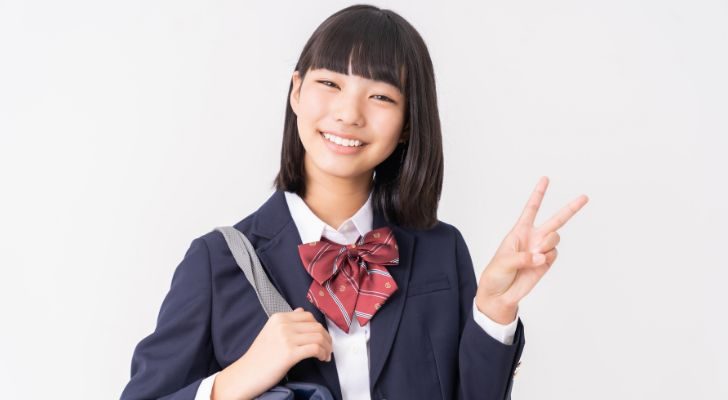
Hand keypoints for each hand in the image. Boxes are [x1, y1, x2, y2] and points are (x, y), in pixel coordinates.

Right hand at [211, 308, 332, 399]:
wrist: (246, 373)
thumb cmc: (259, 356)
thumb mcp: (270, 331)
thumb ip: (287, 321)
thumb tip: (301, 311)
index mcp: (279, 318)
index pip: (308, 317)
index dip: (319, 328)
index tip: (322, 338)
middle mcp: (283, 325)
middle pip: (316, 326)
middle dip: (326, 338)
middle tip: (327, 348)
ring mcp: (286, 338)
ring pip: (319, 337)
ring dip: (326, 347)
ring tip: (325, 355)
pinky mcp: (290, 353)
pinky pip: (315, 348)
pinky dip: (323, 353)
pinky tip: (321, 358)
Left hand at [476, 176, 588, 323]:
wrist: (500, 295)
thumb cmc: (496, 274)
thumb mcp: (503, 261)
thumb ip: (523, 257)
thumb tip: (540, 257)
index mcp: (519, 231)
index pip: (531, 209)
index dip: (538, 194)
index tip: (545, 179)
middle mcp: (533, 238)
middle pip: (555, 220)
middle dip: (571, 208)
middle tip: (584, 197)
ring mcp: (541, 250)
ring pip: (555, 238)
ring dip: (547, 243)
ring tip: (535, 254)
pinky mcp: (546, 263)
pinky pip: (553, 254)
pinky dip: (547, 257)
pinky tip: (537, 263)